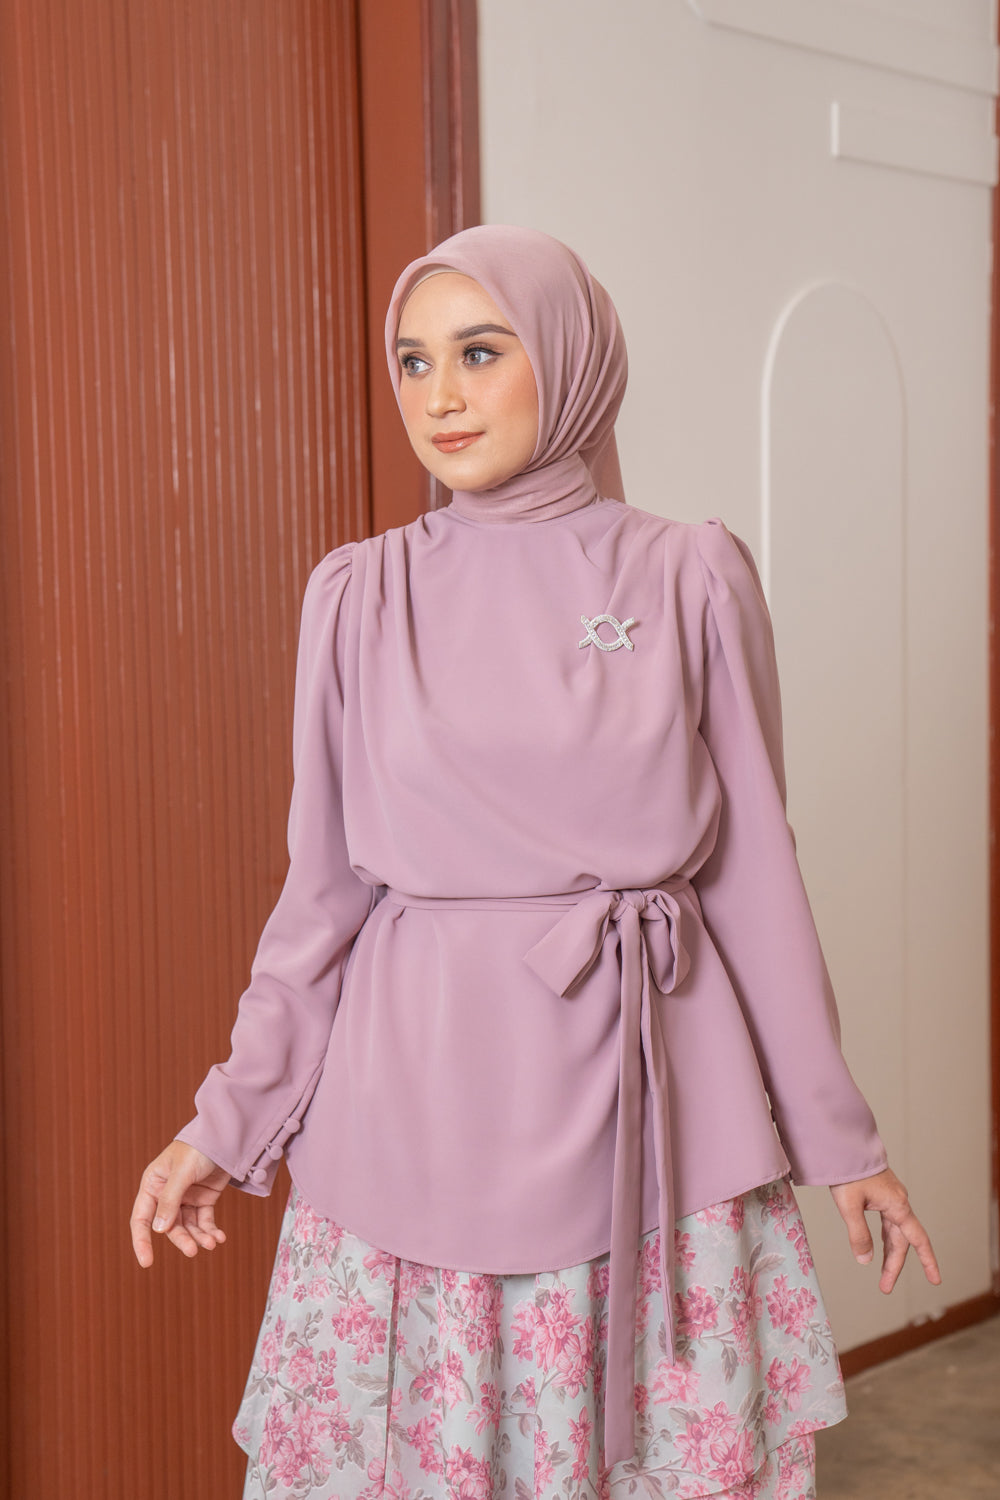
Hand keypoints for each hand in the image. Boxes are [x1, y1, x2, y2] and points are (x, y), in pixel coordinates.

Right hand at [130, 1140, 230, 1267]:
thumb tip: (158, 1231)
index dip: (142, 1240)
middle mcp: (166, 1194)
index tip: (146, 1262)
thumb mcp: (182, 1173)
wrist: (226, 1135)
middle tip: (193, 1251)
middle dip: (181, 1239)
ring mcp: (186, 1198)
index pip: (142, 1218)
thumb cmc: (198, 1148)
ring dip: (198, 1237)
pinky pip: (204, 1221)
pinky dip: (210, 1231)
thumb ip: (170, 1200)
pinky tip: (218, 1238)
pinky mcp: (204, 1199)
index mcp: (153, 1184)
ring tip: (211, 1243)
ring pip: (188, 1226)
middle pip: (169, 1226)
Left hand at [830, 1167, 940, 1293]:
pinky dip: (885, 1238)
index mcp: (897, 1206)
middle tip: (885, 1287)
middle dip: (894, 1265)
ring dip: (889, 1253)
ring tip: (882, 1274)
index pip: (917, 1240)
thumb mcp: (850, 1206)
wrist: (844, 1146)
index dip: (927, 1261)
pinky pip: (888, 1222)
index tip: (936, 1279)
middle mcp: (899, 1202)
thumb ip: (859, 1234)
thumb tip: (866, 1261)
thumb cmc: (848, 1173)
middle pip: (901, 1241)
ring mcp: (892, 1197)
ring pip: (894, 1232)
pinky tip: (878, 1245)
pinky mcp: (882, 1194)